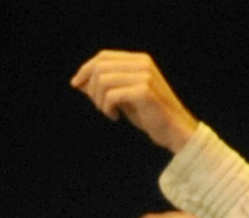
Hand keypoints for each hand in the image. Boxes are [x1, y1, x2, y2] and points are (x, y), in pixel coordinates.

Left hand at [71, 50, 200, 151]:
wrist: (173, 129)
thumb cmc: (147, 114)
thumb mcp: (122, 97)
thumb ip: (104, 87)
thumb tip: (77, 82)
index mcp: (139, 60)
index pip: (103, 56)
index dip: (85, 69)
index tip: (75, 84)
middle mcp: (142, 63)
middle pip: (100, 67)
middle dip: (91, 88)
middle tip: (98, 106)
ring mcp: (144, 76)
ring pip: (103, 80)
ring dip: (99, 100)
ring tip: (108, 112)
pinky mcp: (143, 91)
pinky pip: (111, 95)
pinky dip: (107, 108)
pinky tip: (115, 117)